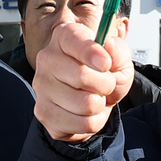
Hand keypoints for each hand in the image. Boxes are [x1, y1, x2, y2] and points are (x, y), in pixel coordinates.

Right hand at [32, 21, 132, 142]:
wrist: (93, 102)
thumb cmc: (103, 75)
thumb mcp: (119, 60)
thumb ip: (118, 51)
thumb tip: (108, 47)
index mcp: (64, 37)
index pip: (73, 39)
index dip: (91, 52)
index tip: (106, 63)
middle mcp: (47, 59)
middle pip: (82, 76)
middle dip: (105, 85)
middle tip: (105, 85)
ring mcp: (42, 87)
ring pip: (86, 103)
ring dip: (100, 105)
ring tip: (95, 98)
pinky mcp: (44, 113)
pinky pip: (83, 123)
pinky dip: (94, 121)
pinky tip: (86, 113)